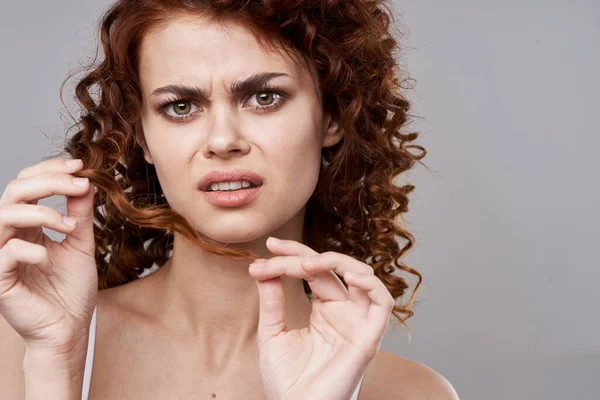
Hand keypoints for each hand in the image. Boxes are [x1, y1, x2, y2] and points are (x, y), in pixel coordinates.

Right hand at [0, 157, 97, 355]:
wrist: (69, 328)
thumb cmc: (72, 290)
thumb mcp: (81, 244)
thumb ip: (80, 214)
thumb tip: (85, 181)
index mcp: (27, 226)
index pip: (28, 185)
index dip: (50, 170)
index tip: (80, 165)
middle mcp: (10, 235)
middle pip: (14, 191)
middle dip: (49, 181)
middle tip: (80, 184)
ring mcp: (1, 255)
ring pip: (5, 215)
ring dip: (43, 212)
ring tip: (72, 226)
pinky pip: (6, 251)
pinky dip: (32, 249)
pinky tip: (50, 259)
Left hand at [248, 237, 394, 399]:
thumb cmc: (286, 381)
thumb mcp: (272, 332)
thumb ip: (271, 300)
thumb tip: (261, 267)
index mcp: (324, 310)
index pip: (314, 270)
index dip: (293, 254)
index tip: (268, 247)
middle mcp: (344, 312)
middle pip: (332, 268)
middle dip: (303, 254)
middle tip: (275, 250)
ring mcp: (357, 323)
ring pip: (363, 277)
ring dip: (337, 262)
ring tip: (306, 263)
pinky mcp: (368, 339)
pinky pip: (382, 305)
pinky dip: (371, 285)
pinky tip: (348, 277)